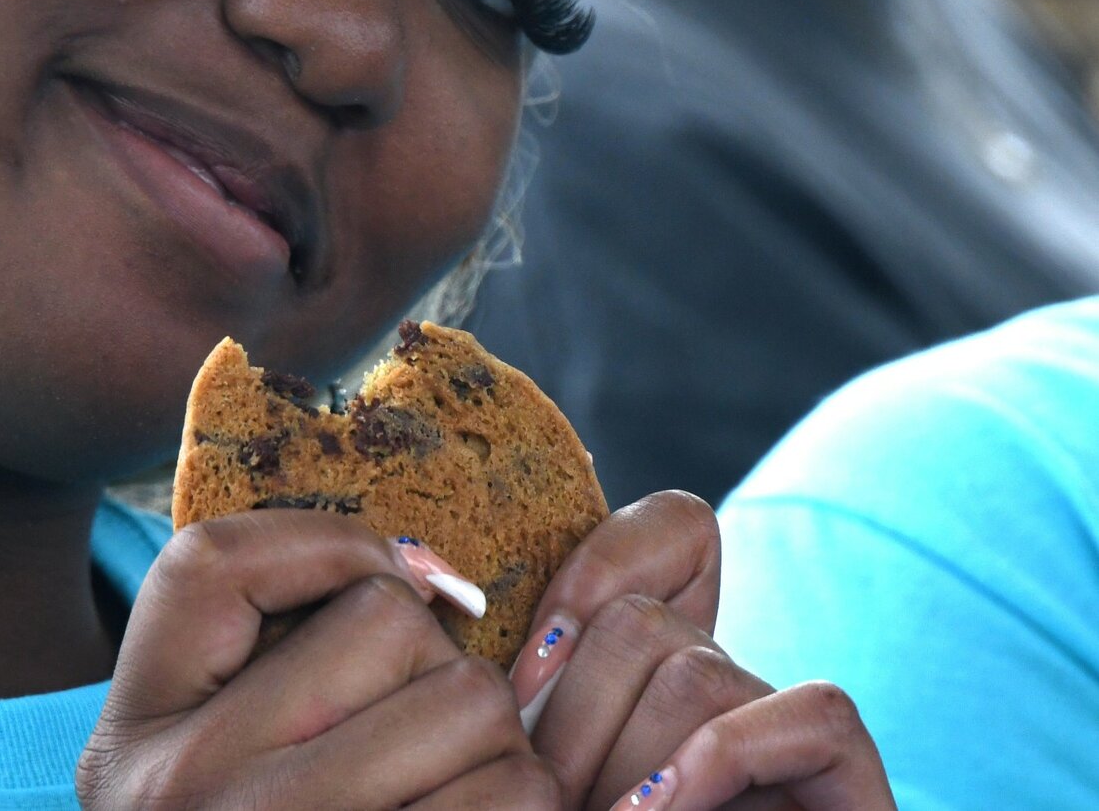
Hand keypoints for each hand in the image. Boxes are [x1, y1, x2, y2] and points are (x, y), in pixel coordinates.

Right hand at [78, 510, 559, 808]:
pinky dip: (520, 806)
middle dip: (431, 661)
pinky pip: (518, 803)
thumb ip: (278, 639)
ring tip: (446, 794)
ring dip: (495, 744)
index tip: (380, 592)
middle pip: (388, 625)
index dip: (324, 549)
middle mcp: (181, 798)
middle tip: (415, 732)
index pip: (217, 563)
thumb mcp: (207, 746)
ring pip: (474, 706)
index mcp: (130, 740)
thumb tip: (427, 577)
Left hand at [506, 493, 894, 809]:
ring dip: (625, 762)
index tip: (518, 684)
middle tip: (548, 801)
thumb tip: (460, 605)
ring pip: (698, 666)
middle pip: (643, 621)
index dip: (590, 574)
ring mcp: (791, 731)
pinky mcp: (852, 781)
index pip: (675, 527)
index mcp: (653, 672)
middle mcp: (728, 683)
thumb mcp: (559, 772)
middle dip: (572, 717)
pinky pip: (810, 710)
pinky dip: (721, 763)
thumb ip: (527, 715)